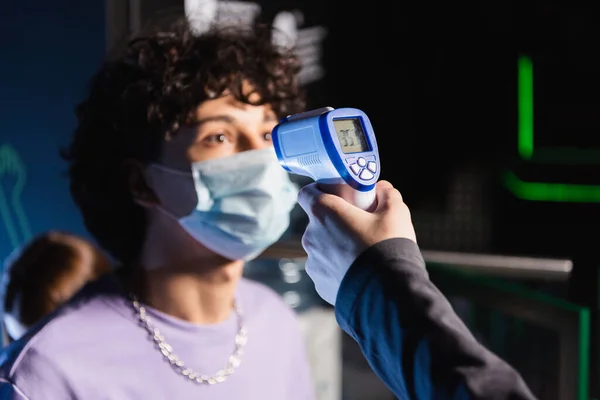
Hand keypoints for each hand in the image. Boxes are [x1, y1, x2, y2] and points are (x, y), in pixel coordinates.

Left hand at [298, 180, 415, 304]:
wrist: (388, 293)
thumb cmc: (389, 246)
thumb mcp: (395, 212)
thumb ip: (387, 194)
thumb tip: (382, 188)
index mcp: (324, 212)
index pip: (306, 193)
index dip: (319, 191)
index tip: (335, 195)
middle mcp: (311, 236)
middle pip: (317, 221)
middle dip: (334, 221)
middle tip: (357, 225)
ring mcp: (313, 262)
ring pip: (322, 247)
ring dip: (335, 246)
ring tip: (360, 253)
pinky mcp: (319, 283)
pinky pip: (326, 269)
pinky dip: (337, 268)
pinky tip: (358, 272)